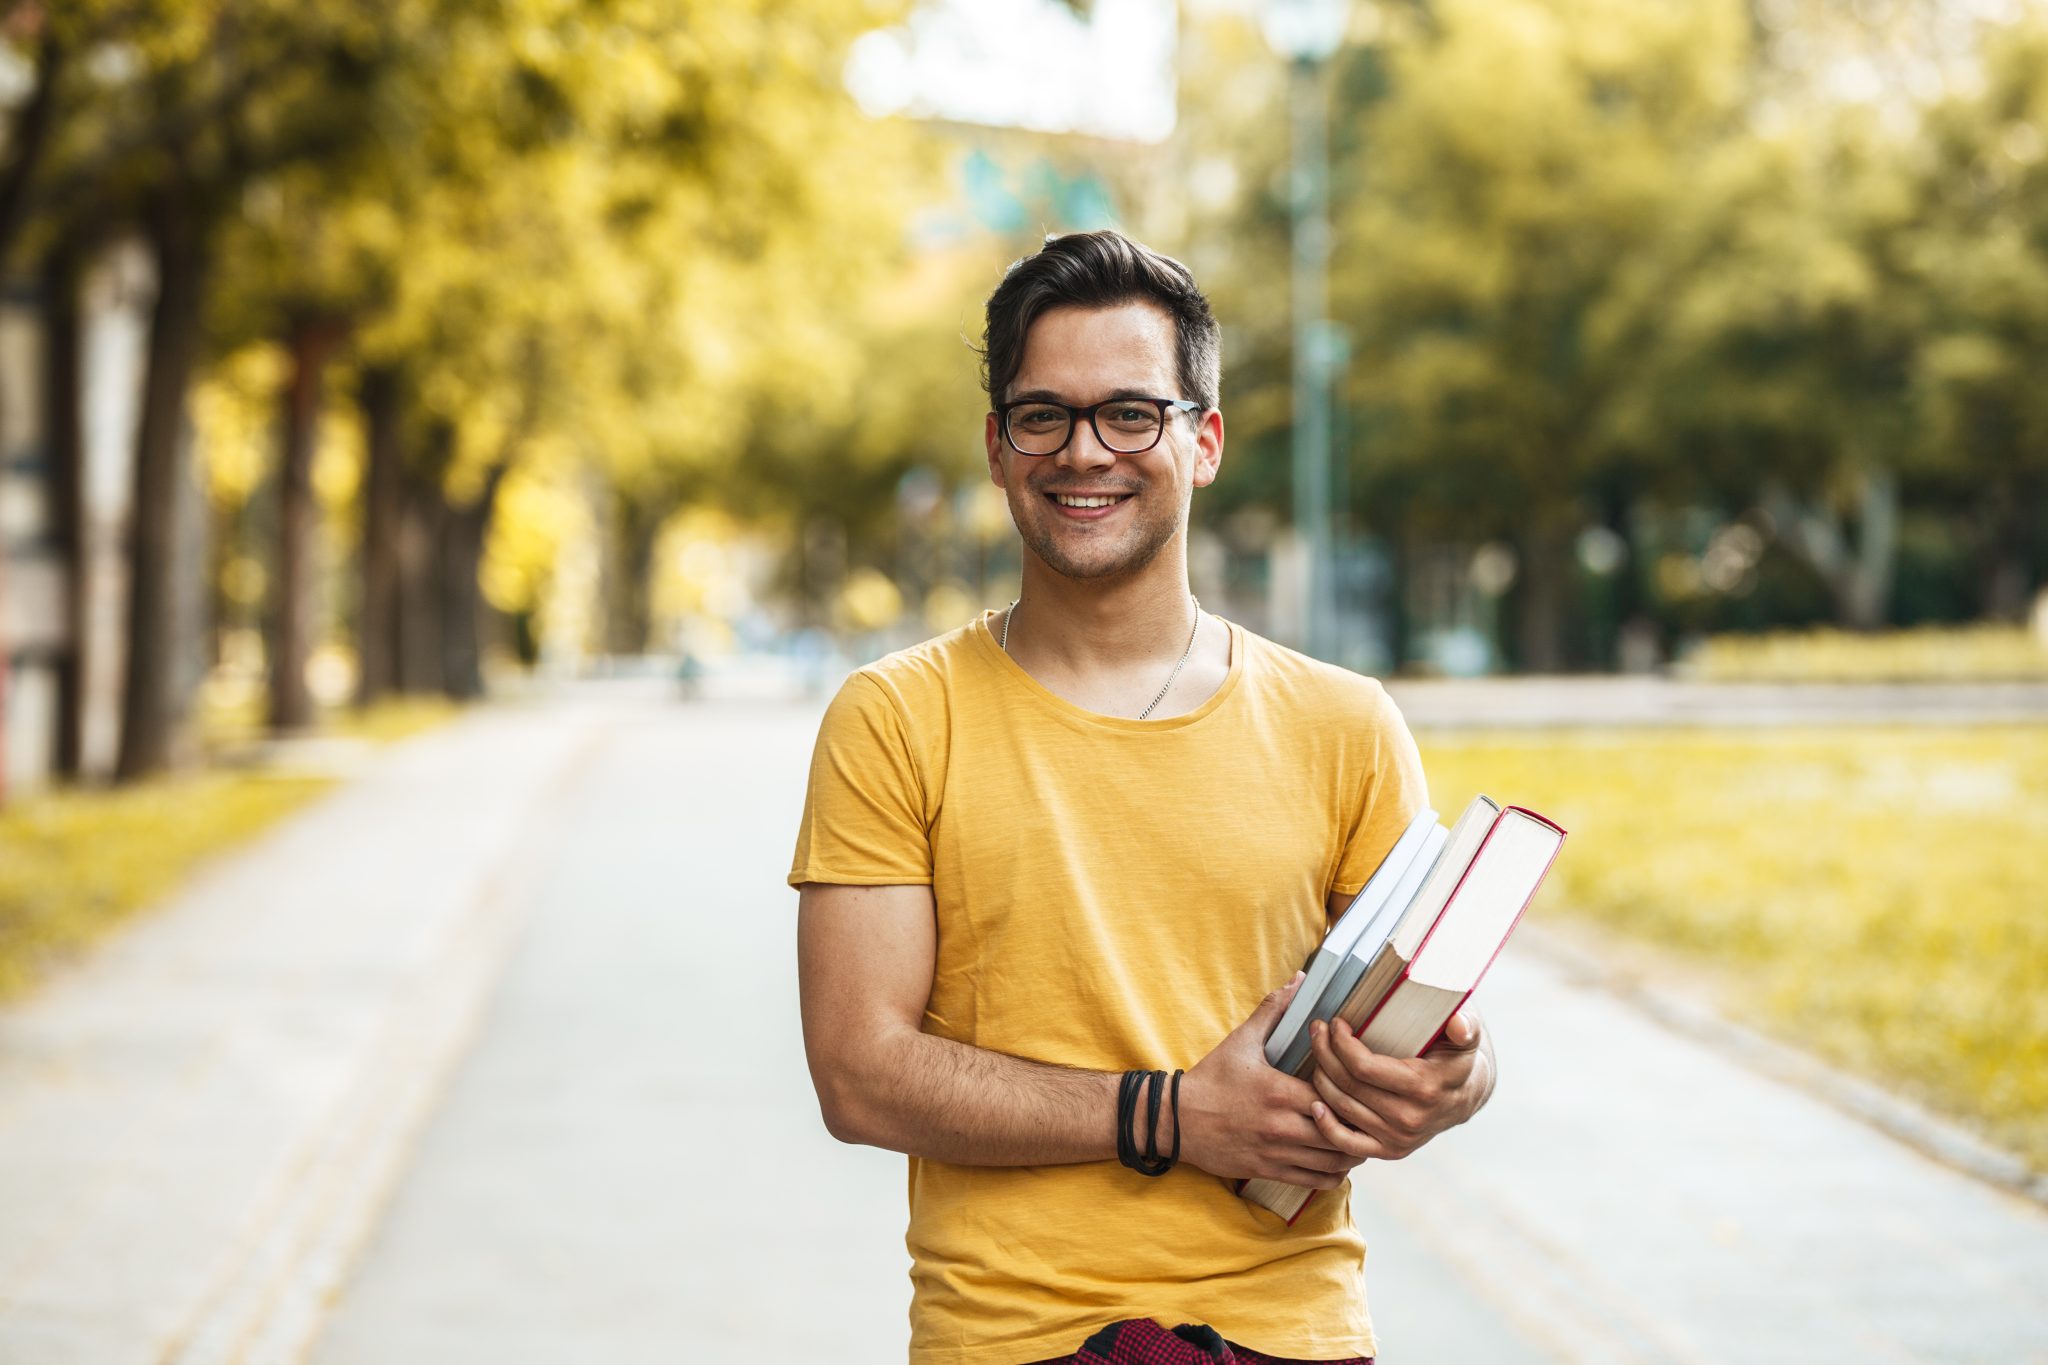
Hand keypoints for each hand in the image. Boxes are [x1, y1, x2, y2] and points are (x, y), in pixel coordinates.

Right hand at [1175, 974, 1370, 1190]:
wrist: (1176, 1119)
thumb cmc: (1211, 1078)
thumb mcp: (1241, 1041)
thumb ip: (1273, 1010)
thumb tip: (1298, 980)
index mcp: (1280, 1092)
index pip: (1334, 1097)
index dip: (1350, 1093)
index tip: (1354, 1087)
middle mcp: (1281, 1126)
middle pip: (1341, 1132)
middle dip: (1356, 1125)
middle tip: (1364, 1115)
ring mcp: (1276, 1152)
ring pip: (1333, 1162)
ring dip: (1350, 1151)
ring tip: (1354, 1137)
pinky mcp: (1268, 1172)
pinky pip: (1314, 1182)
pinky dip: (1332, 1174)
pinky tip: (1334, 1160)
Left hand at [1303, 1009, 1492, 1160]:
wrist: (1466, 1095)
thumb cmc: (1457, 1055)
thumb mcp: (1467, 1035)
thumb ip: (1465, 1025)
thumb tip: (1458, 1025)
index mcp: (1425, 1088)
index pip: (1364, 1067)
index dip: (1341, 1043)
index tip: (1335, 1023)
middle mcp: (1410, 1118)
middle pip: (1348, 1085)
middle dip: (1325, 1053)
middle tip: (1318, 1030)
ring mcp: (1398, 1138)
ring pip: (1343, 1108)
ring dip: (1321, 1079)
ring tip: (1317, 1052)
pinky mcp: (1390, 1151)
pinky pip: (1348, 1144)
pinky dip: (1326, 1126)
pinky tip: (1315, 1104)